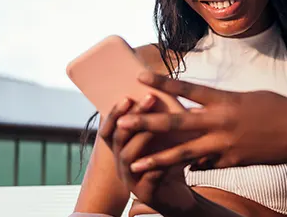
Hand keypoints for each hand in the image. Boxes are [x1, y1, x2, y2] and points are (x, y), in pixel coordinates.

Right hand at [98, 96, 196, 214]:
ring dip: (141, 137)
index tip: (128, 95)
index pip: (109, 129)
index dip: (115, 113)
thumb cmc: (167, 162)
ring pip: (127, 157)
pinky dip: (157, 166)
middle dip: (133, 117)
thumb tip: (161, 89)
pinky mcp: (145, 195)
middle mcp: (121, 164)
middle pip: (119, 138)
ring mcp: (130, 180)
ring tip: (156, 125)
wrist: (177, 196)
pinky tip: (169, 156)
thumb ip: (157, 121)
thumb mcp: (161, 140)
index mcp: (121, 149)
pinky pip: (148, 178)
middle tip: (149, 99)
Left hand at [116, 72, 286, 173]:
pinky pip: (205, 165)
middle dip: (148, 124)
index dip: (162, 82)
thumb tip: (202, 109)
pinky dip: (193, 165)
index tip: (140, 77)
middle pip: (177, 122)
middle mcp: (221, 122)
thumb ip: (222, 103)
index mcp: (225, 99)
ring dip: (158, 159)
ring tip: (136, 165)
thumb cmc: (278, 109)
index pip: (187, 88)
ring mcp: (225, 145)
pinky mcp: (232, 162)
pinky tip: (180, 169)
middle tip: (123, 124)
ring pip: (184, 153)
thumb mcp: (248, 97)